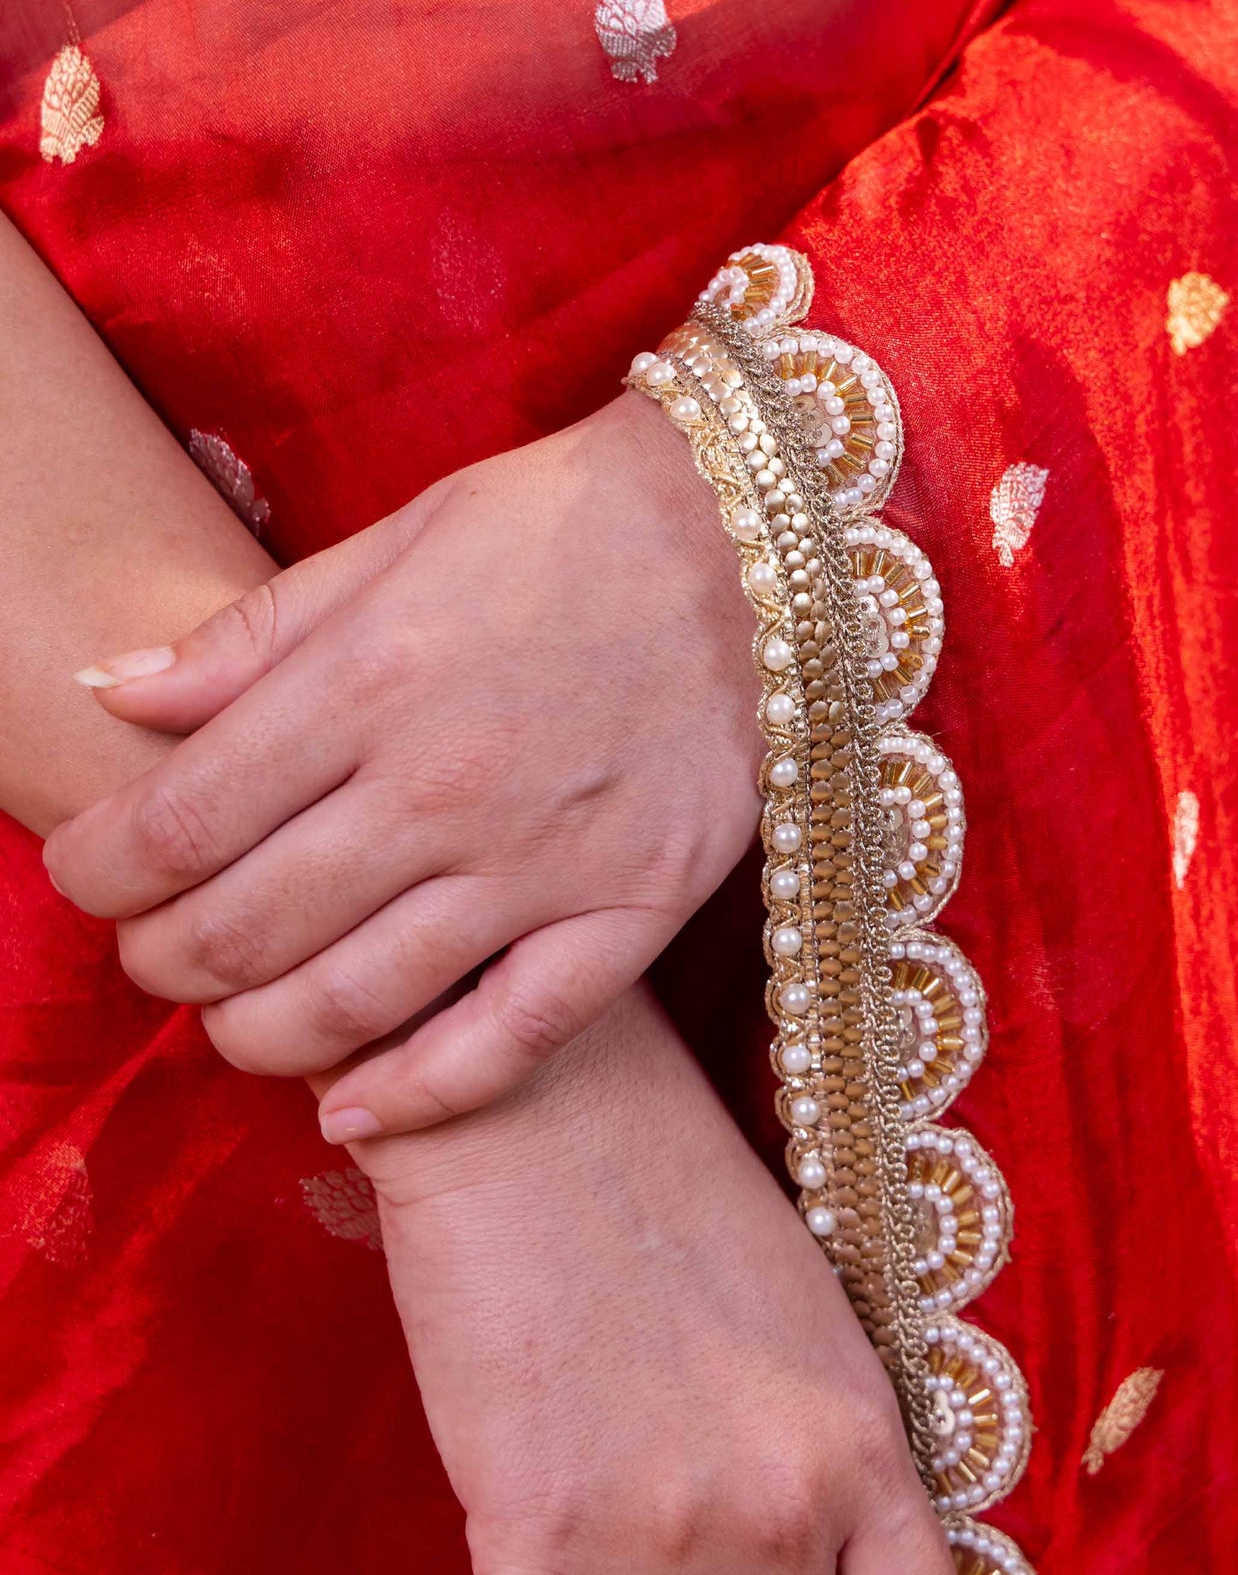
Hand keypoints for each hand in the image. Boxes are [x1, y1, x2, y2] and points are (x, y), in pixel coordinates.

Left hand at [45, 395, 763, 1138]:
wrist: (754, 537)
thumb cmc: (563, 525)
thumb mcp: (396, 539)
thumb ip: (252, 636)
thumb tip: (113, 693)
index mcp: (369, 681)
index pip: (179, 823)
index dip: (100, 870)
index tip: (86, 874)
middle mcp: (442, 787)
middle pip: (242, 930)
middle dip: (160, 960)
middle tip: (152, 950)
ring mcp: (542, 862)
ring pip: (351, 1006)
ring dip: (253, 1034)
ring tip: (233, 1016)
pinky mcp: (631, 908)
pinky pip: (509, 1041)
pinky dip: (415, 1094)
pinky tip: (350, 1110)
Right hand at [357, 985, 950, 1574]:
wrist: (527, 1083)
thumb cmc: (647, 1157)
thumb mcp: (785, 1300)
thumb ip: (800, 1436)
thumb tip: (781, 1529)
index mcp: (861, 1437)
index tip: (807, 1574)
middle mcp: (790, 1503)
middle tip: (677, 1525)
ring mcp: (673, 1532)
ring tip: (602, 1517)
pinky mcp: (546, 1538)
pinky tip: (528, 1524)